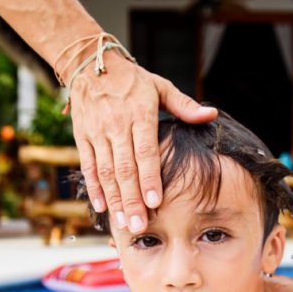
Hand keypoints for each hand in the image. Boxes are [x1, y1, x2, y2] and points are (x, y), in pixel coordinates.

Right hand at [68, 51, 216, 233]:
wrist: (91, 65)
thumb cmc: (132, 80)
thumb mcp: (160, 86)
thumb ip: (184, 105)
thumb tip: (210, 115)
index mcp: (139, 114)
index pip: (146, 152)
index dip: (150, 179)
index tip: (155, 203)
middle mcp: (116, 125)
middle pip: (125, 168)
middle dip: (132, 199)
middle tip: (140, 226)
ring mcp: (97, 132)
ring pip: (106, 171)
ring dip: (115, 199)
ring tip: (124, 222)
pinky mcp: (82, 137)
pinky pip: (88, 166)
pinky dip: (94, 188)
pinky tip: (102, 207)